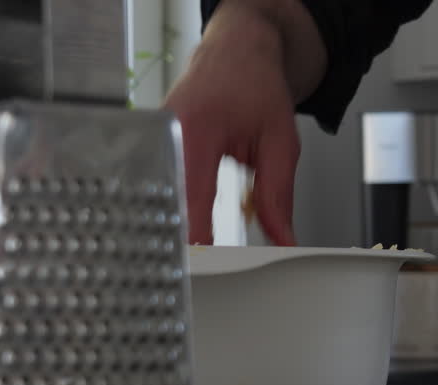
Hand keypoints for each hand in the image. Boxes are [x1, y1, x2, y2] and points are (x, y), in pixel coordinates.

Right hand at [164, 1, 322, 245]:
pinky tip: (188, 236)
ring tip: (197, 261)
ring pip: (162, 200)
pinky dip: (178, 214)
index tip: (207, 265)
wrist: (236, 56)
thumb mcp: (281, 142)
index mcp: (196, 129)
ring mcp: (154, 143)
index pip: (192, 195)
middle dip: (189, 241)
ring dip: (180, 230)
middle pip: (169, 203)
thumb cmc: (254, 87)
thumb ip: (278, 194)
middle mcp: (165, 135)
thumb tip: (283, 239)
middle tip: (206, 276)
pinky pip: (163, 190)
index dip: (198, 236)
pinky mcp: (154, 151)